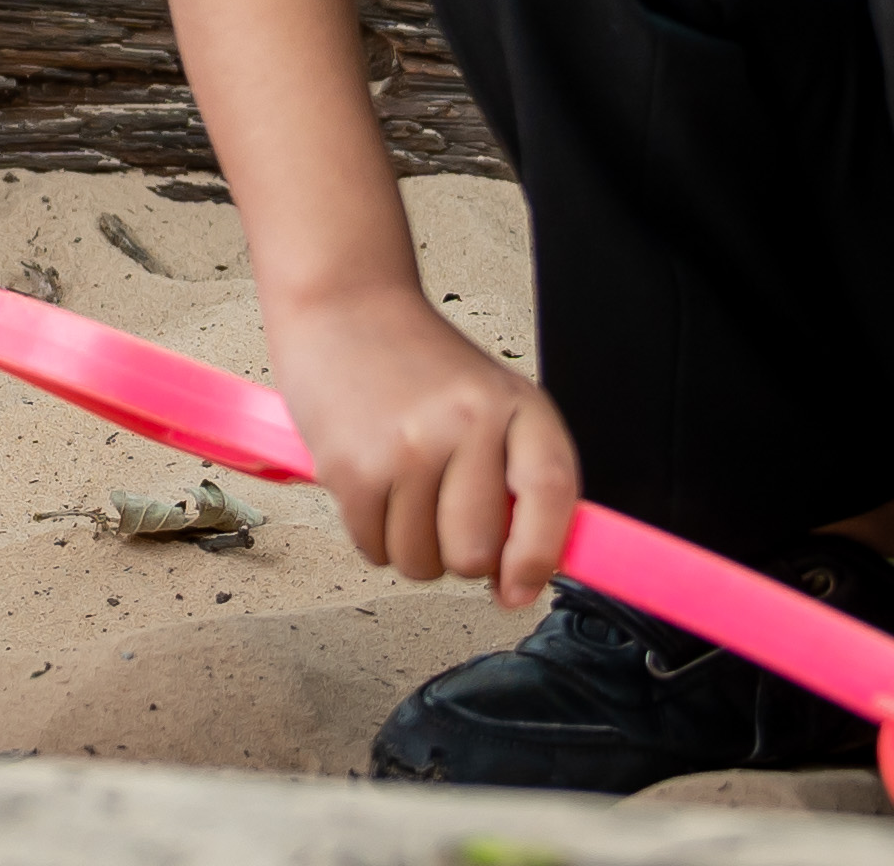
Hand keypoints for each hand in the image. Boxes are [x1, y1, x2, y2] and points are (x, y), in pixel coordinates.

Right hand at [264, 276, 577, 609]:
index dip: (539, 556)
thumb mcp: (490, 400)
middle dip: (456, 556)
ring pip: (420, 562)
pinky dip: (371, 535)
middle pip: (475, 553)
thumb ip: (515, 476)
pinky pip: (373, 548)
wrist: (343, 305)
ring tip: (401, 491)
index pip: (551, 495)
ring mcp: (409, 446)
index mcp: (517, 405)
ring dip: (409, 547)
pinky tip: (370, 485)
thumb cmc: (416, 362)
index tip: (518, 588)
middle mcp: (468, 423)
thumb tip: (521, 576)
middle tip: (440, 516)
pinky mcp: (353, 466)